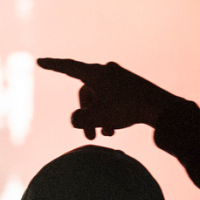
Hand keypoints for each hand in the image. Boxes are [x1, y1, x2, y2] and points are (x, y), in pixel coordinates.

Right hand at [37, 58, 180, 138]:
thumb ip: (78, 119)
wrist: (160, 107)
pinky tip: (116, 127)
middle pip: (85, 93)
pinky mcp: (130, 85)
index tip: (39, 62)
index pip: (68, 68)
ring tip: (106, 135)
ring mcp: (120, 77)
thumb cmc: (126, 109)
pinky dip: (110, 112)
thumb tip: (76, 119)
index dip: (52, 66)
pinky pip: (112, 98)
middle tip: (90, 137)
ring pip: (99, 98)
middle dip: (85, 115)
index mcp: (96, 73)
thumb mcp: (96, 117)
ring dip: (99, 117)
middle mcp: (106, 71)